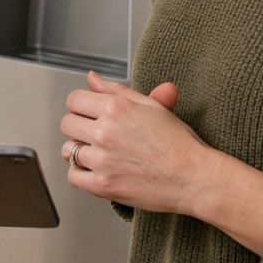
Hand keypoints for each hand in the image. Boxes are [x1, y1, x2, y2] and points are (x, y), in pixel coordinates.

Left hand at [60, 70, 215, 214]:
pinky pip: (73, 176)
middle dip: (79, 128)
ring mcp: (102, 159)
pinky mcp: (103, 185)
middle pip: (67, 124)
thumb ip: (116, 90)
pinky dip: (81, 175)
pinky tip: (97, 171)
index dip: (81, 107)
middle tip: (97, 136)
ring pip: (67, 150)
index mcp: (115, 108)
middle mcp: (105, 131)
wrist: (194, 177)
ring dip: (79, 152)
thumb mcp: (150, 107)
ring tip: (101, 155)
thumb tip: (92, 78)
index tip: (90, 116)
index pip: (74, 100)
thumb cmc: (178, 142)